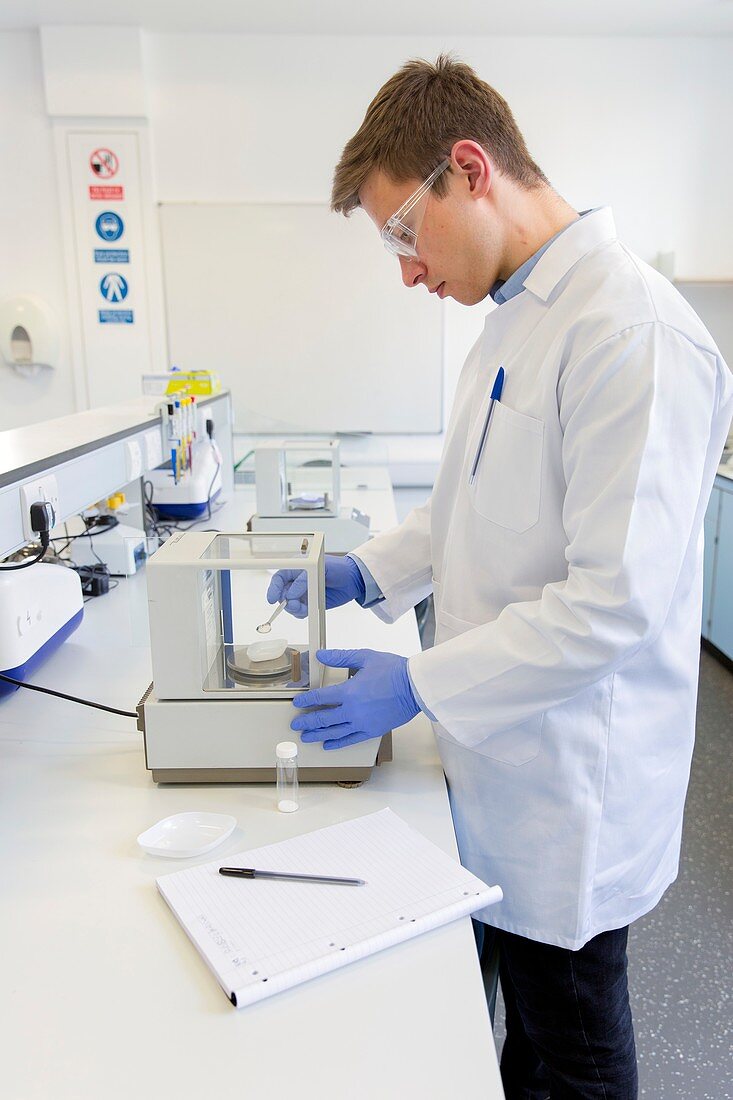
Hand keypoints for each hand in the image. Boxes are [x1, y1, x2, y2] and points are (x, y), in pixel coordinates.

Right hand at [266, 555, 365, 618]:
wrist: (353, 579)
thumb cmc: (339, 568)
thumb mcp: (321, 570)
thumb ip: (303, 581)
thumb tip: (290, 594)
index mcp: (297, 569)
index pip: (279, 578)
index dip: (273, 588)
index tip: (272, 598)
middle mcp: (297, 582)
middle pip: (282, 594)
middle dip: (285, 601)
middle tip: (293, 603)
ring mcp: (303, 593)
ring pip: (290, 605)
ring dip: (294, 608)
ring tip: (303, 607)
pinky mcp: (310, 603)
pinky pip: (300, 611)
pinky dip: (301, 613)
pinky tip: (308, 609)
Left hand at [290, 648, 419, 749]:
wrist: (416, 687)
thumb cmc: (394, 671)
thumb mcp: (365, 657)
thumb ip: (340, 657)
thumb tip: (321, 655)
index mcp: (349, 691)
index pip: (320, 698)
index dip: (306, 701)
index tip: (298, 703)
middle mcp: (353, 710)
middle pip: (323, 719)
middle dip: (307, 722)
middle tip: (296, 725)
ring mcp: (362, 723)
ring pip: (334, 732)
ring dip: (317, 735)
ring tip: (306, 737)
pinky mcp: (372, 730)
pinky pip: (351, 740)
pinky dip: (338, 743)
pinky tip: (328, 745)